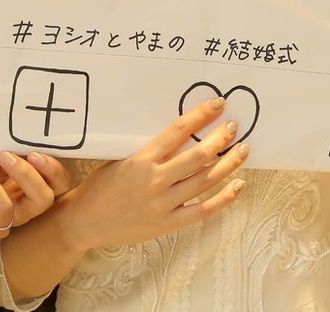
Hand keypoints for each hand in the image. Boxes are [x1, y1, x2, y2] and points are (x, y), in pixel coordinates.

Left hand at [0, 148, 70, 245]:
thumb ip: (1, 150)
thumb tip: (11, 128)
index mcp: (25, 191)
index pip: (54, 187)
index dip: (53, 171)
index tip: (35, 150)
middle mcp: (16, 211)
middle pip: (41, 201)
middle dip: (28, 176)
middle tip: (5, 154)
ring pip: (3, 206)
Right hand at [56, 97, 248, 254]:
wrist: (86, 221)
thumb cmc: (101, 186)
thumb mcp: (121, 159)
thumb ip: (150, 150)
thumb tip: (180, 133)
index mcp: (142, 159)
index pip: (178, 131)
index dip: (200, 115)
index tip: (217, 104)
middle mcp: (156, 179)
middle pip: (197, 156)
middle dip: (220, 139)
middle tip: (234, 126)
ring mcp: (163, 204)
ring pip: (204, 181)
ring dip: (227, 165)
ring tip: (243, 150)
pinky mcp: (168, 224)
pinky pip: (201, 211)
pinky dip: (222, 199)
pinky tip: (237, 186)